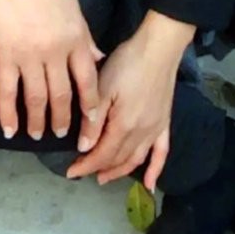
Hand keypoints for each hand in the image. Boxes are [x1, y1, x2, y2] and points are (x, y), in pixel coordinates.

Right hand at [0, 0, 103, 140]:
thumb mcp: (74, 7)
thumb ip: (85, 37)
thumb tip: (97, 58)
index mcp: (76, 39)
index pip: (88, 80)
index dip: (91, 105)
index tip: (93, 123)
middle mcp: (55, 53)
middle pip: (62, 95)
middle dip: (64, 119)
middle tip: (63, 134)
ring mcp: (28, 56)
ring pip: (36, 98)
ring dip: (38, 121)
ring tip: (38, 134)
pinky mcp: (4, 56)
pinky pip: (7, 91)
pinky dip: (8, 114)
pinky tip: (9, 130)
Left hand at [65, 30, 179, 189]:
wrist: (159, 48)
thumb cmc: (127, 63)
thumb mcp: (104, 88)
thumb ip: (94, 121)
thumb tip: (84, 147)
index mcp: (124, 125)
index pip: (101, 154)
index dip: (85, 166)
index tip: (70, 172)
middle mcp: (141, 133)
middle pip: (117, 159)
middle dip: (98, 168)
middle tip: (81, 171)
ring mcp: (155, 129)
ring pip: (136, 159)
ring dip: (119, 172)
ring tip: (104, 178)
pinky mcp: (164, 123)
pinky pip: (162, 153)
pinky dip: (155, 170)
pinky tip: (150, 185)